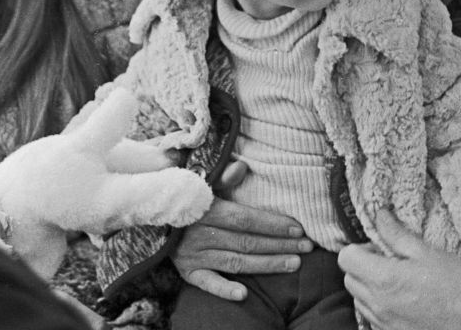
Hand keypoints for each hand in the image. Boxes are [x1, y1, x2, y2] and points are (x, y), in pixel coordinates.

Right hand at [170, 161, 311, 300]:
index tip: (298, 228)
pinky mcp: (188, 272)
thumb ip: (224, 179)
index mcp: (208, 210)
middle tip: (307, 247)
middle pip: (247, 242)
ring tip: (294, 264)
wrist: (153, 215)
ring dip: (267, 264)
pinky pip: (207, 283)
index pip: (246, 219)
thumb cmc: (187, 199)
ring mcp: (194, 255)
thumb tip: (242, 166)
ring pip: (236, 262)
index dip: (273, 224)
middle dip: (280, 245)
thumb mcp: (202, 185)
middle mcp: (201, 234)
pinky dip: (224, 289)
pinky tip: (244, 294)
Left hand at [337, 209, 460, 329]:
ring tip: (397, 282)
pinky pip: (372, 318)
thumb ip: (395, 233)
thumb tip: (379, 215)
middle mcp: (379, 304)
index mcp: (384, 279)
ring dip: (369, 288)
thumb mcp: (425, 250)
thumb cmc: (456, 281)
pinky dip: (379, 307)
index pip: (346, 258)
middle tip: (388, 262)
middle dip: (362, 266)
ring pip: (358, 300)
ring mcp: (384, 324)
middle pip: (349, 279)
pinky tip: (402, 300)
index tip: (379, 249)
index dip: (360, 249)